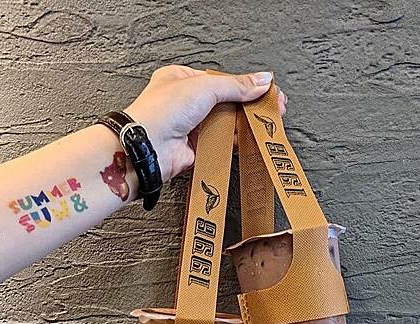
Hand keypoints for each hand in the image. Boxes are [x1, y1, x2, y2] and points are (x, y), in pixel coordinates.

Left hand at [125, 65, 286, 181]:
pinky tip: (249, 139)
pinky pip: (220, 144)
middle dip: (250, 106)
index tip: (267, 90)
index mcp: (183, 79)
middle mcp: (187, 103)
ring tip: (266, 123)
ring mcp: (191, 126)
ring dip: (245, 124)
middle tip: (272, 108)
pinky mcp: (196, 148)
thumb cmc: (160, 112)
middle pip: (227, 102)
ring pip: (226, 124)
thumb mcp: (204, 86)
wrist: (147, 147)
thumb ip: (236, 85)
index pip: (223, 80)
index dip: (247, 85)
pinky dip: (235, 142)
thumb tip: (261, 80)